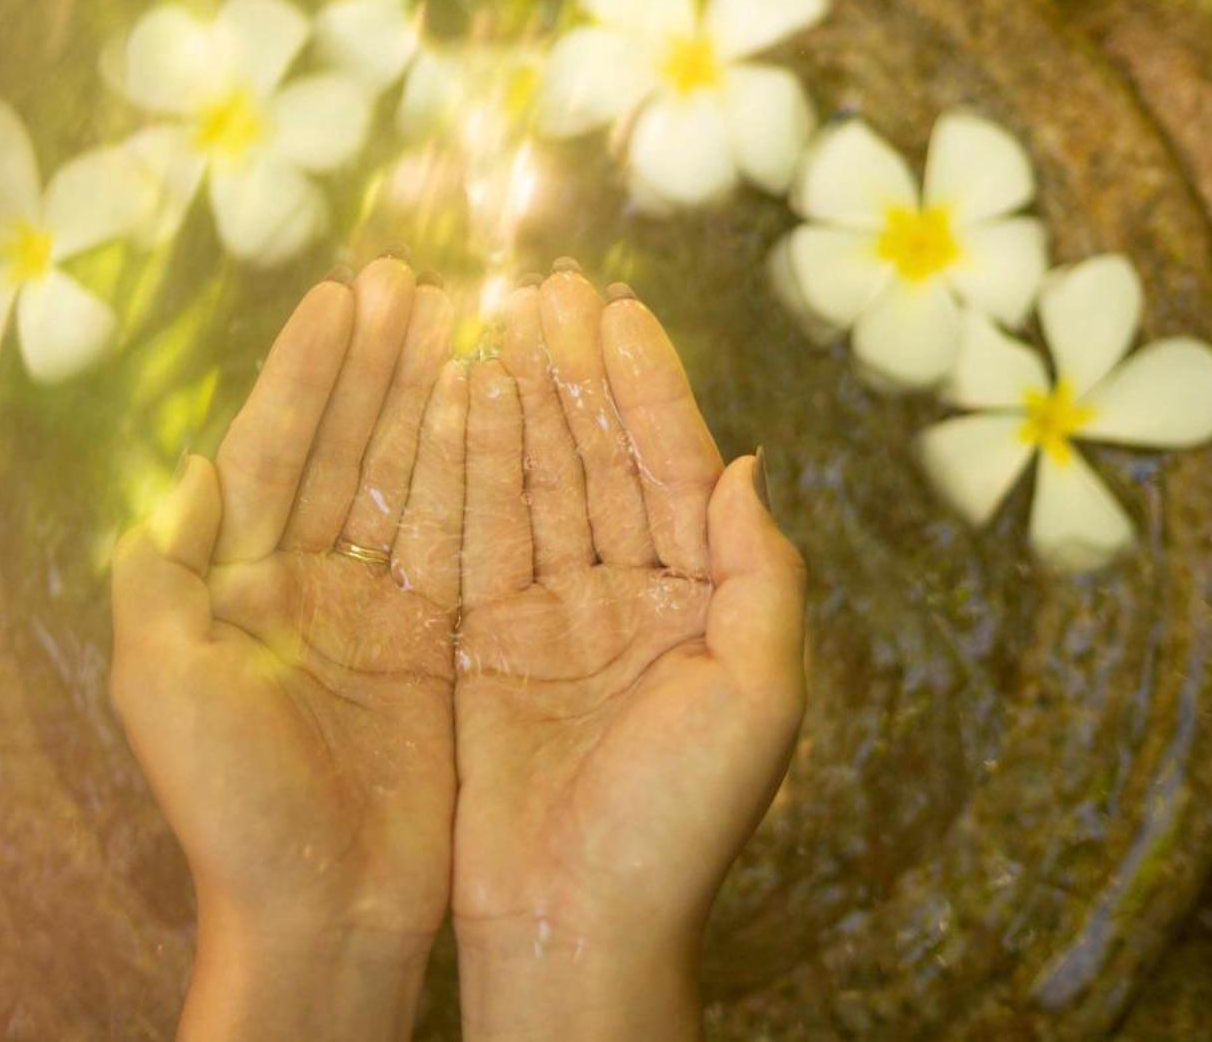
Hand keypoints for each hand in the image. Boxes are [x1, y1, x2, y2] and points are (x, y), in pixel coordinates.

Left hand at [110, 258, 463, 1041]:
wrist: (320, 913)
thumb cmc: (230, 805)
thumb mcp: (163, 684)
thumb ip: (165, 570)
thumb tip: (191, 469)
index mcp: (233, 581)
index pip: (271, 448)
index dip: (305, 370)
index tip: (341, 292)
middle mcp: (303, 581)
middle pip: (343, 445)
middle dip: (373, 363)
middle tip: (411, 279)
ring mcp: (372, 610)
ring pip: (403, 477)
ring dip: (426, 398)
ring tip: (458, 319)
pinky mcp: (433, 645)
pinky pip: (454, 538)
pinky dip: (472, 473)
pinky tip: (493, 409)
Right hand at [451, 268, 807, 1040]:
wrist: (575, 925)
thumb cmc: (678, 824)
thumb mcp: (757, 698)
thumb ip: (760, 575)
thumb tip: (749, 463)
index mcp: (698, 602)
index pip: (670, 465)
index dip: (644, 383)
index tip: (613, 306)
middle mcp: (624, 596)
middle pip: (595, 457)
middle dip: (574, 370)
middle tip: (545, 285)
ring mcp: (547, 617)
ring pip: (530, 483)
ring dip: (516, 400)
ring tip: (495, 319)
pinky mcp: (478, 644)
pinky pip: (470, 537)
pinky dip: (463, 468)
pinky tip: (451, 401)